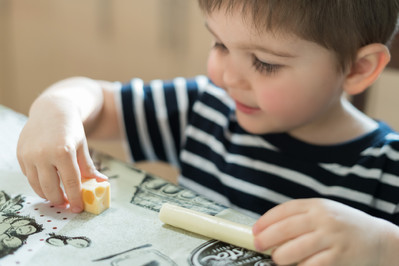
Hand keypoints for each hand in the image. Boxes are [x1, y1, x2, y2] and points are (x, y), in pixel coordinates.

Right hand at [17, 96, 106, 212]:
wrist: (51, 110)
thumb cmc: (70, 129)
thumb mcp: (82, 147)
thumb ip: (89, 167)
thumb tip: (102, 183)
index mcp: (64, 152)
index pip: (70, 183)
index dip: (75, 198)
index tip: (78, 208)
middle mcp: (43, 154)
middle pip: (51, 189)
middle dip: (59, 200)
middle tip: (66, 203)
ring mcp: (29, 155)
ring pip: (37, 186)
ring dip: (47, 194)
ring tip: (57, 196)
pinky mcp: (21, 155)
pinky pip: (29, 176)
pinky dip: (38, 183)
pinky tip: (47, 182)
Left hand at [252, 198, 391, 265]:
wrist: (378, 239)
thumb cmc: (343, 226)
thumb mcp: (323, 212)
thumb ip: (300, 217)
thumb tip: (268, 229)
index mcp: (316, 205)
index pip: (283, 210)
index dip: (265, 221)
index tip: (255, 230)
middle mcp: (322, 219)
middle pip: (284, 230)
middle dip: (266, 240)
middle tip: (259, 246)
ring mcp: (331, 239)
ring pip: (293, 250)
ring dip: (280, 257)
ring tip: (277, 259)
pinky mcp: (338, 258)